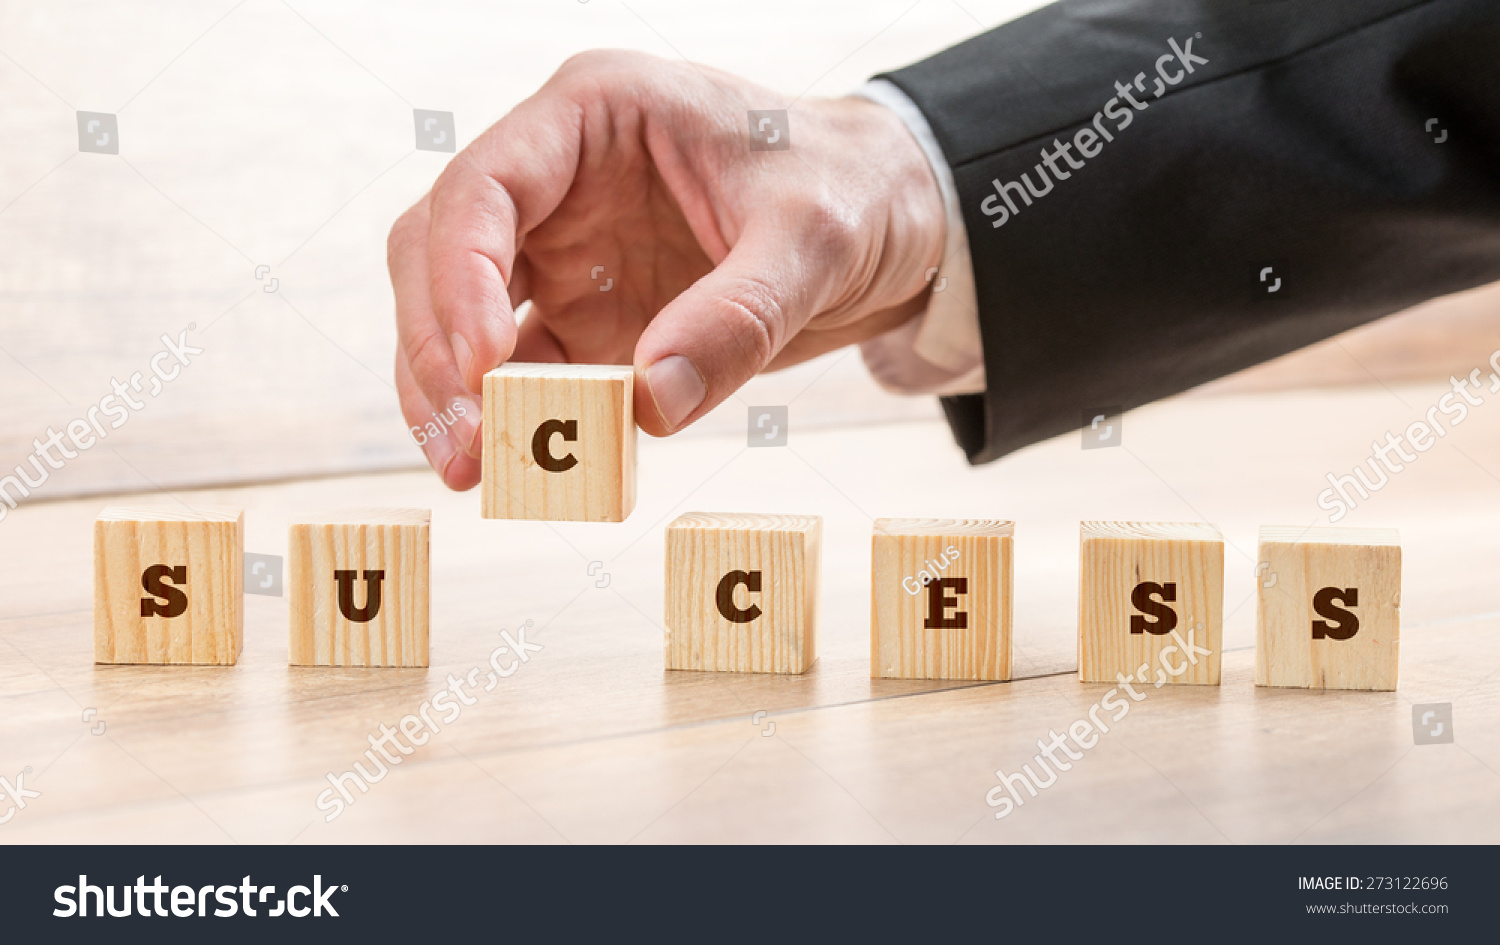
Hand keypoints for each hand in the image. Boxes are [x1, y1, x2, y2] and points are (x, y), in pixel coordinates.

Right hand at [390, 49, 945, 488]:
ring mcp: (567, 251)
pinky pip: (528, 371)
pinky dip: (515, 420)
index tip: (484, 364)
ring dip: (454, 393)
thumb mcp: (814, 240)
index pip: (486, 183)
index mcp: (596, 114)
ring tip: (471, 469)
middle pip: (442, 250)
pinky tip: (516, 471)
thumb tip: (649, 404)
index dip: (460, 273)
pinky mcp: (589, 316)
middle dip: (438, 345)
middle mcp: (561, 180)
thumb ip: (737, 317)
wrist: (893, 223)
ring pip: (461, 315)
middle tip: (467, 436)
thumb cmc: (852, 189)